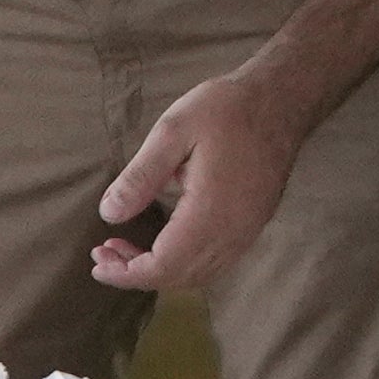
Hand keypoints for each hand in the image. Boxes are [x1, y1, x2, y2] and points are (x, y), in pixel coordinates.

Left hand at [92, 67, 311, 298]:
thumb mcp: (172, 131)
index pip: (163, 266)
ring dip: (160, 271)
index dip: (126, 273)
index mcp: (210, 213)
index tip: (98, 262)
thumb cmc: (225, 109)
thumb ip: (140, 177)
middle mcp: (232, 233)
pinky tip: (164, 243)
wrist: (280, 100)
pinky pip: (216, 262)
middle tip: (104, 251)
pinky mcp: (252, 226)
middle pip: (179, 277)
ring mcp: (247, 232)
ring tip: (126, 249)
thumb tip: (108, 214)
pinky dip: (183, 264)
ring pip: (198, 274)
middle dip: (136, 274)